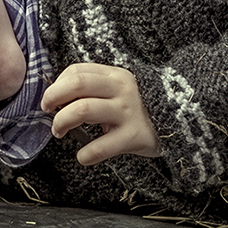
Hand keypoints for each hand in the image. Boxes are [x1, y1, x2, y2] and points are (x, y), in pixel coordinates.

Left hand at [41, 63, 160, 165]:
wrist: (180, 124)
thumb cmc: (139, 109)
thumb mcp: (120, 90)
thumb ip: (94, 88)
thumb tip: (56, 97)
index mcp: (115, 75)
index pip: (77, 70)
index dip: (57, 84)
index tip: (51, 100)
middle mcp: (121, 90)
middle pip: (77, 84)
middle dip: (53, 98)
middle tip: (48, 112)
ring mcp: (128, 112)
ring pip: (83, 110)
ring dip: (62, 121)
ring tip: (60, 132)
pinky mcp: (134, 136)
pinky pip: (101, 146)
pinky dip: (85, 154)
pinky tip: (82, 156)